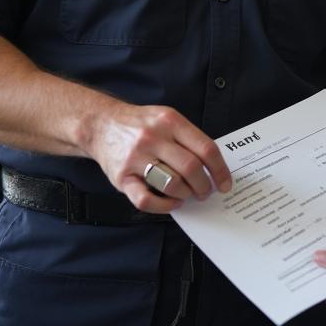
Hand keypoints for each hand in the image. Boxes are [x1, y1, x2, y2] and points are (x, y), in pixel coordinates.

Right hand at [84, 101, 232, 213]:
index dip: (220, 169)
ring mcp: (136, 158)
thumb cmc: (140, 124)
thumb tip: (213, 165)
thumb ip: (188, 137)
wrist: (101, 124)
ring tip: (188, 195)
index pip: (206, 148)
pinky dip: (164, 206)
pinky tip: (172, 203)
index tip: (225, 183)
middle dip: (204, 186)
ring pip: (172, 184)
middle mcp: (154, 138)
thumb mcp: (166, 118)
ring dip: (186, 195)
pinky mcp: (122, 177)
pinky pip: (146, 200)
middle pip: (191, 168)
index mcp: (170, 121)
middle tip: (206, 192)